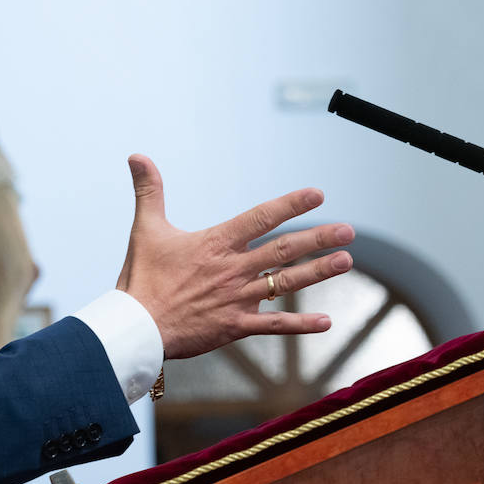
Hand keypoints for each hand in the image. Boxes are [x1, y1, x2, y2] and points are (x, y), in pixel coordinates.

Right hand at [116, 155, 353, 359]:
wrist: (137, 327)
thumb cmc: (140, 278)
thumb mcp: (145, 228)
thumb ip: (148, 191)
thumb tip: (137, 155)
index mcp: (214, 244)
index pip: (259, 218)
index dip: (289, 205)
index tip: (317, 194)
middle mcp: (232, 270)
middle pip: (282, 250)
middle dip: (318, 238)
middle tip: (347, 231)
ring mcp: (237, 299)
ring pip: (285, 283)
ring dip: (317, 272)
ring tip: (345, 261)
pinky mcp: (235, 326)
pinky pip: (274, 326)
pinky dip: (300, 325)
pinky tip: (326, 322)